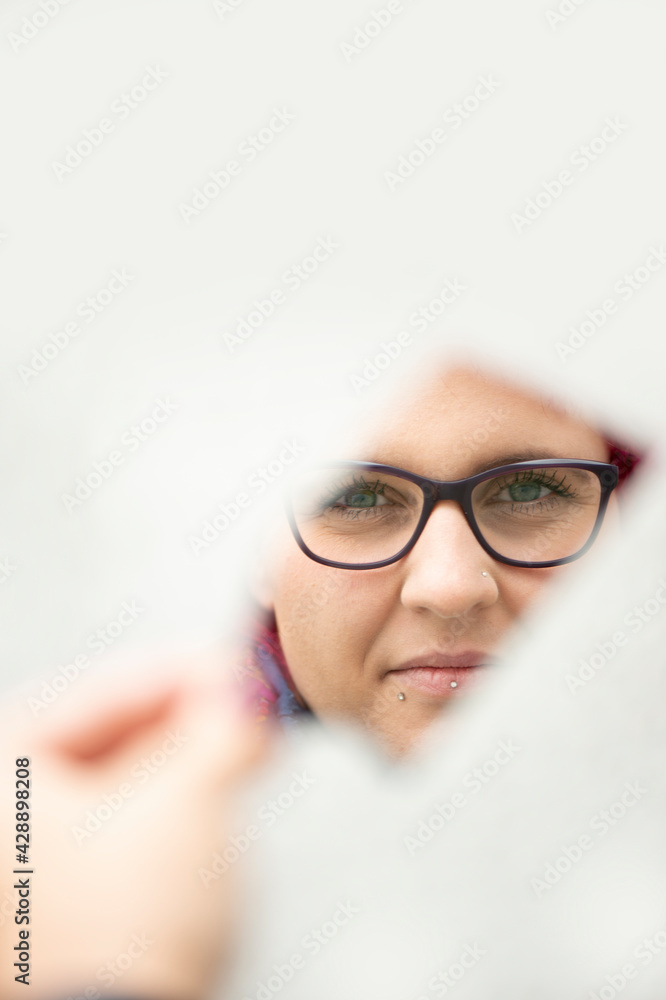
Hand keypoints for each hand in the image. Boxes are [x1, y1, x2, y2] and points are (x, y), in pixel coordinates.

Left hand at [0, 645, 268, 999]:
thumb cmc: (120, 934)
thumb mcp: (188, 798)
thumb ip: (222, 727)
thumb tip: (245, 695)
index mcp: (0, 775)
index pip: (97, 692)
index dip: (179, 669)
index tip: (233, 662)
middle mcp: (4, 818)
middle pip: (108, 735)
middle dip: (188, 715)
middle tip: (245, 701)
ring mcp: (29, 868)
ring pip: (119, 780)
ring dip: (187, 757)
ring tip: (245, 741)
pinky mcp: (64, 905)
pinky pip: (121, 825)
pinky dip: (172, 802)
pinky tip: (218, 790)